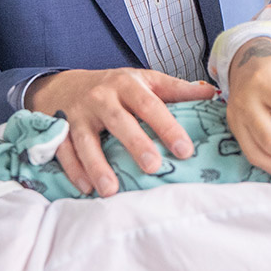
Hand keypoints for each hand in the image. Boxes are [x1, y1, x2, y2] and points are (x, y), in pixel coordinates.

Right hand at [25, 68, 217, 196]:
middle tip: (153, 166)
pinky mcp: (58, 130)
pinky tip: (87, 188)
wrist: (65, 84)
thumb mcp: (144, 80)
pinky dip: (74, 170)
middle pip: (119, 121)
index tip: (185, 149)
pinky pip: (64, 152)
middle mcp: (101, 97)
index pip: (151, 105)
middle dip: (135, 144)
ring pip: (87, 140)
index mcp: (127, 84)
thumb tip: (211, 94)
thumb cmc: (115, 87)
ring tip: (111, 190)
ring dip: (98, 165)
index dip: (168, 126)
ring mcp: (78, 114)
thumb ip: (176, 90)